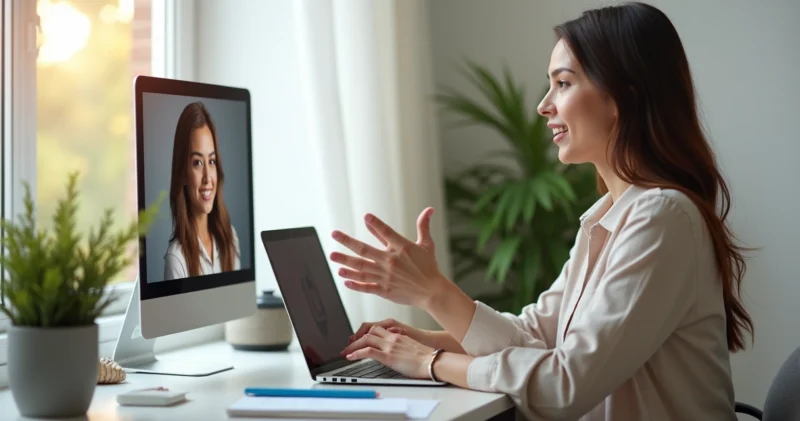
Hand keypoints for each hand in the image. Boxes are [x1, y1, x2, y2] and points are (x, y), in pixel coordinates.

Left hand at [330, 207, 450, 308]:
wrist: (432, 292)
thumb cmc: (429, 267)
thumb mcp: (427, 244)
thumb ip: (423, 226)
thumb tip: (429, 209)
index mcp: (402, 247)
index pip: (387, 232)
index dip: (376, 224)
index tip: (366, 217)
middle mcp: (391, 261)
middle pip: (364, 250)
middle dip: (347, 242)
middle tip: (334, 234)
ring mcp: (386, 276)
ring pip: (361, 268)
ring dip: (346, 262)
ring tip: (334, 257)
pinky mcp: (384, 289)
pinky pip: (366, 286)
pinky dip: (355, 284)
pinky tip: (345, 280)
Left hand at [341, 325, 433, 379]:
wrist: (432, 361)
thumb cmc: (425, 356)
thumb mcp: (410, 345)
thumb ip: (399, 342)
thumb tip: (393, 347)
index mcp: (397, 334)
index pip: (376, 328)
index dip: (364, 332)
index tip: (357, 339)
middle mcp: (391, 337)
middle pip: (368, 332)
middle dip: (355, 339)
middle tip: (347, 346)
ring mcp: (389, 346)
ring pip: (365, 339)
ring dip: (352, 346)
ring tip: (345, 352)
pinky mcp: (388, 356)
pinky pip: (368, 351)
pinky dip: (357, 353)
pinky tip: (350, 357)